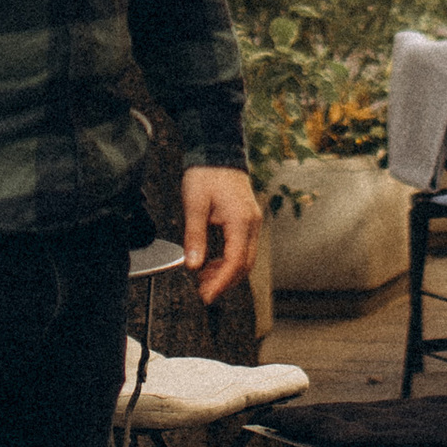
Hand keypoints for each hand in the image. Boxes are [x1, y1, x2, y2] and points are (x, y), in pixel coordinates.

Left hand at [179, 166, 262, 307]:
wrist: (217, 151)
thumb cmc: (206, 174)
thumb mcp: (195, 205)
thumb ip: (195, 237)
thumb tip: (193, 265)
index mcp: (241, 221)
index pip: (235, 262)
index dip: (221, 283)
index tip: (207, 296)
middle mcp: (252, 223)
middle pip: (245, 265)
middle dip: (224, 282)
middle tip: (203, 292)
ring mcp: (252, 221)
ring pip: (246, 258)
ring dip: (227, 273)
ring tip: (204, 279)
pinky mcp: (248, 220)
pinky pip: (243, 247)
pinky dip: (229, 260)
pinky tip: (212, 263)